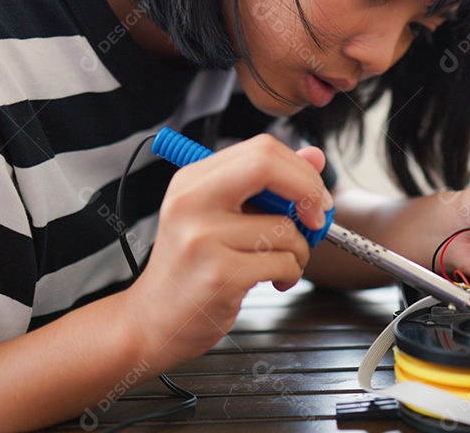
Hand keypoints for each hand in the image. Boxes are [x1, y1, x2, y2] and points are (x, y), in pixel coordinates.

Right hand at [122, 134, 332, 367]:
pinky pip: (282, 262)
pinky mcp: (218, 274)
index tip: (313, 196)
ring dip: (300, 250)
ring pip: (284, 227)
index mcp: (193, 180)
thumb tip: (315, 157)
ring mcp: (203, 237)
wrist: (153, 320)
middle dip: (308, 192)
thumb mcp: (222, 216)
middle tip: (315, 219)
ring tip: (282, 263)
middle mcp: (192, 202)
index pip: (261, 149)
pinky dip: (290, 273)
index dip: (300, 169)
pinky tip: (273, 281)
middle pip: (267, 166)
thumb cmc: (192, 268)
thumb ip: (267, 185)